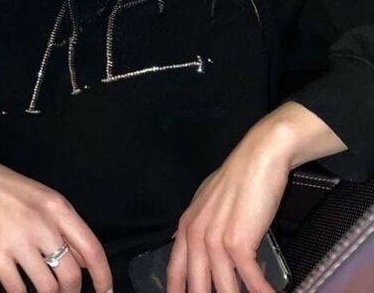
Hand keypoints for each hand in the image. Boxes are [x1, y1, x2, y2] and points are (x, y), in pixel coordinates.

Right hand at [0, 146, 112, 292]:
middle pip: (71, 275)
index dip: (103, 277)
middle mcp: (42, 224)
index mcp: (58, 208)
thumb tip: (83, 262)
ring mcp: (18, 240)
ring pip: (47, 288)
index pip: (92, 249)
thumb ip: (64, 227)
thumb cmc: (8, 188)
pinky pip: (17, 289)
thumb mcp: (44, 198)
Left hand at [166, 126, 290, 292]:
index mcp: (187, 227)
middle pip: (196, 285)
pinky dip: (261, 291)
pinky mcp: (238, 242)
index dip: (176, 291)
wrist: (257, 159)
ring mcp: (215, 240)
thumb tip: (194, 244)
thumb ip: (199, 224)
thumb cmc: (238, 180)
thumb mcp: (208, 202)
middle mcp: (196, 236)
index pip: (176, 271)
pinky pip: (250, 278)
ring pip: (223, 288)